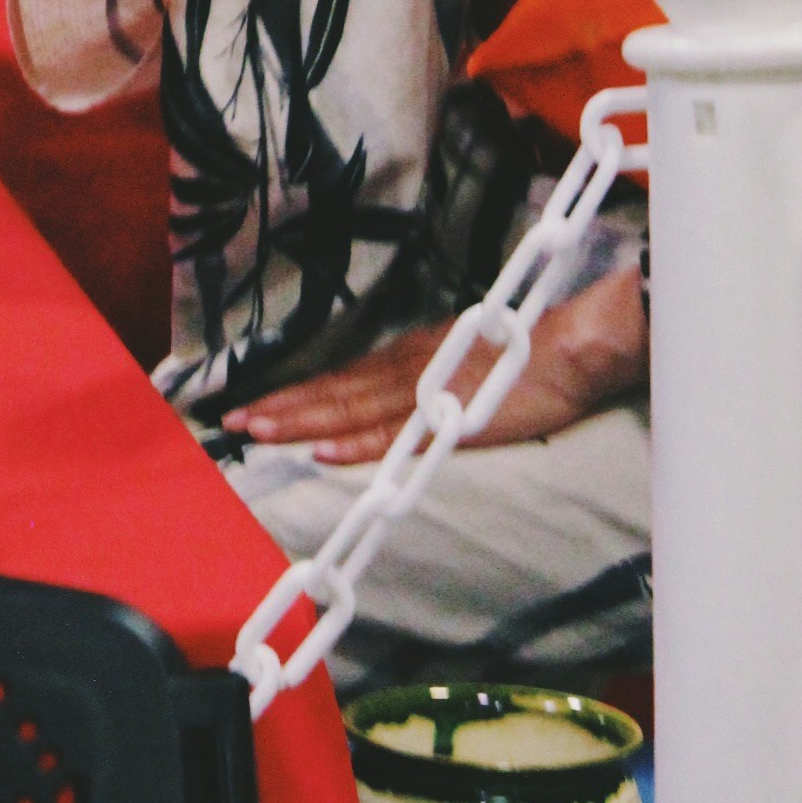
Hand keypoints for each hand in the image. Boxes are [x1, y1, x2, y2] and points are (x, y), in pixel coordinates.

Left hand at [222, 264, 648, 464]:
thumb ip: (428, 380)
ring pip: (347, 410)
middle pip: (331, 392)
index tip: (256, 407)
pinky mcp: (443, 419)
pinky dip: (353, 443)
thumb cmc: (525, 358)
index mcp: (407, 359)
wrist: (569, 351)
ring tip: (257, 431)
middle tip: (232, 422)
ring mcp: (420, 394)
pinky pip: (390, 434)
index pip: (340, 381)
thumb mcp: (461, 363)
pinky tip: (322, 451)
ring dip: (299, 422)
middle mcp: (403, 370)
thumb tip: (397, 393)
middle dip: (280, 408)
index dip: (296, 395)